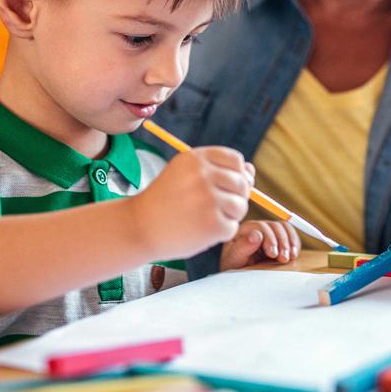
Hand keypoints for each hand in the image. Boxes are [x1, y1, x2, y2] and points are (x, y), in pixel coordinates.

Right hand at [131, 147, 251, 259]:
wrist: (138, 227)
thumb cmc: (165, 201)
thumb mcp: (185, 175)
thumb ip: (218, 170)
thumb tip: (252, 171)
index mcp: (196, 158)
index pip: (236, 161)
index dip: (234, 175)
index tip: (220, 187)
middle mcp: (203, 175)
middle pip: (242, 183)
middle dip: (233, 197)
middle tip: (211, 208)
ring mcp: (209, 200)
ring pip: (241, 206)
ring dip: (229, 216)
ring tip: (206, 219)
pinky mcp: (213, 224)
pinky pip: (232, 227)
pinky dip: (220, 233)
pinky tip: (200, 231)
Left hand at [219, 220, 300, 269]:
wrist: (240, 277)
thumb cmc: (234, 267)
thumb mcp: (234, 260)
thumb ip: (243, 247)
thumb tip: (256, 235)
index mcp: (244, 230)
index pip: (260, 226)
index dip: (269, 238)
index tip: (273, 254)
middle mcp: (257, 228)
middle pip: (275, 226)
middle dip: (282, 242)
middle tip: (283, 259)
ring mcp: (269, 232)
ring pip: (284, 228)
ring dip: (290, 242)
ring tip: (290, 258)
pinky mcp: (278, 238)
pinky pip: (290, 234)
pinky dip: (295, 243)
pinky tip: (293, 255)